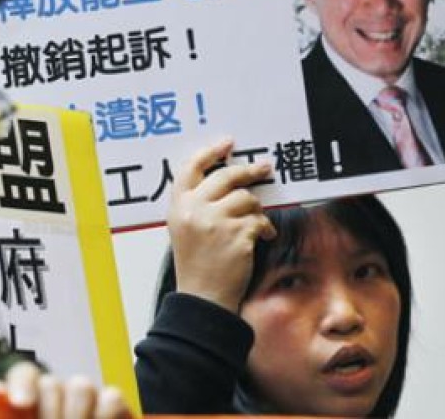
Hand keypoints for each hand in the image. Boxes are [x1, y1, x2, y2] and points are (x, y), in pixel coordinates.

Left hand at [0, 362, 132, 418]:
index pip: (23, 375)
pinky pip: (111, 397)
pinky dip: (104, 415)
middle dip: (49, 412)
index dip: (22, 384)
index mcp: (26, 402)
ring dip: (76, 415)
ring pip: (81, 386)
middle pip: (52, 384)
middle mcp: (54, 396)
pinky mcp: (114, 407)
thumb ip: (3, 414)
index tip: (21, 403)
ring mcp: (85, 400)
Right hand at [167, 139, 276, 312]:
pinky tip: (263, 238)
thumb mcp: (185, 229)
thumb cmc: (196, 266)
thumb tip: (228, 179)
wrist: (203, 299)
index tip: (227, 144)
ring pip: (247, 198)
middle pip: (226, 176)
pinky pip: (259, 220)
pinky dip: (265, 228)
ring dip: (257, 210)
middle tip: (264, 168)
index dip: (210, 152)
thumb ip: (198, 203)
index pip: (191, 167)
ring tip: (256, 224)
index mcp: (179, 207)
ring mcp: (216, 222)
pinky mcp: (237, 235)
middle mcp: (194, 210)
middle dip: (249, 171)